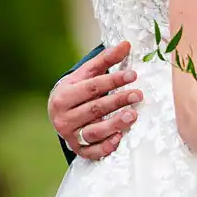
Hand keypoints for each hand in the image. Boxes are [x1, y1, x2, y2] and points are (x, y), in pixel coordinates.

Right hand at [49, 42, 142, 159]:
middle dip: (118, 101)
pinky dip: (106, 146)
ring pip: (93, 131)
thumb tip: (126, 44)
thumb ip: (105, 60)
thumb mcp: (86, 74)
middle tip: (138, 94)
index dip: (113, 81)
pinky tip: (120, 137)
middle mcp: (63, 117)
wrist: (58, 112)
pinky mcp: (77, 149)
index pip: (91, 88)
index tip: (133, 75)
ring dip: (114, 124)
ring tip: (133, 115)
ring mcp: (69, 135)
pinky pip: (92, 152)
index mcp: (63, 96)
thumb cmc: (76, 89)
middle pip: (94, 109)